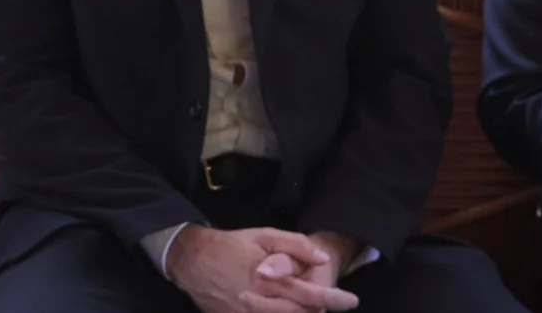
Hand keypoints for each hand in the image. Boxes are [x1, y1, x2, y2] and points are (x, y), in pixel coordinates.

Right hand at [166, 226, 357, 312]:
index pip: (312, 296)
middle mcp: (262, 303)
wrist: (190, 259)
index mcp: (271, 281)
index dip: (335, 300)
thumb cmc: (229, 245)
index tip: (351, 300)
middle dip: (321, 311)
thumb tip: (322, 258)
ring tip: (313, 309)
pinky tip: (288, 312)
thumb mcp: (262, 236)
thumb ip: (294, 245)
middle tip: (336, 304)